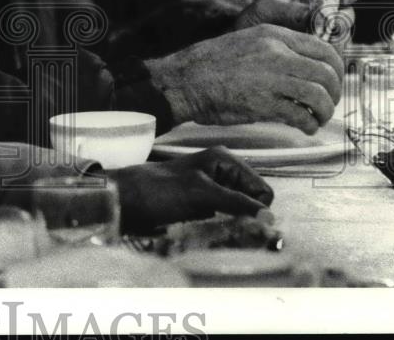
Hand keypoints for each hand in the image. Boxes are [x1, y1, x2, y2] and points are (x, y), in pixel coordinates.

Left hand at [109, 146, 273, 231]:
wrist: (124, 199)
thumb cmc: (159, 191)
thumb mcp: (200, 194)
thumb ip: (236, 202)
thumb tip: (269, 217)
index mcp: (225, 161)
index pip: (263, 190)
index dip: (256, 209)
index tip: (241, 223)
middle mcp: (222, 173)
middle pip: (253, 203)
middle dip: (244, 218)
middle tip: (225, 228)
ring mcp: (212, 190)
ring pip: (240, 214)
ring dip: (232, 226)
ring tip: (213, 230)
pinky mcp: (203, 206)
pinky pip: (224, 221)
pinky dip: (220, 229)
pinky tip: (206, 231)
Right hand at [146, 23, 343, 133]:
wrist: (184, 79)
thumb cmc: (211, 63)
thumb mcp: (247, 41)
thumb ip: (276, 48)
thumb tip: (304, 66)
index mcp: (274, 35)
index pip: (324, 48)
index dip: (336, 68)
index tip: (333, 81)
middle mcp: (277, 53)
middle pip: (327, 73)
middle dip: (335, 93)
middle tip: (328, 103)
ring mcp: (271, 78)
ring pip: (319, 95)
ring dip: (325, 111)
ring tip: (318, 119)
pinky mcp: (264, 103)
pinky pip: (300, 115)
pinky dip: (308, 124)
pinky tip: (305, 127)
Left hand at [234, 0, 366, 53]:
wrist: (243, 50)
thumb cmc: (254, 22)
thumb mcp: (265, 9)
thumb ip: (289, 8)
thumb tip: (313, 15)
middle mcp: (329, 15)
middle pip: (349, 16)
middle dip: (335, 22)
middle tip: (314, 28)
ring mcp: (329, 38)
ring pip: (343, 40)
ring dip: (324, 43)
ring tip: (296, 44)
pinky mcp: (325, 59)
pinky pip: (333, 60)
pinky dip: (318, 59)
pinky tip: (297, 57)